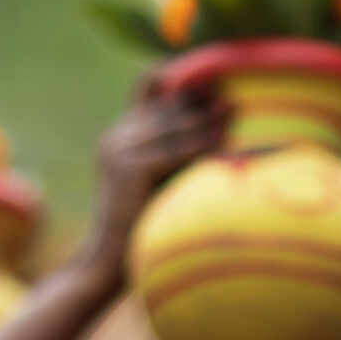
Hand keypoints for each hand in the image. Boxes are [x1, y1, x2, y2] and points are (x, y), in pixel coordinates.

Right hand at [73, 71, 224, 289]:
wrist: (107, 262)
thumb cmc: (141, 224)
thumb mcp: (158, 178)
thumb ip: (175, 149)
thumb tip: (221, 123)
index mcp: (119, 134)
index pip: (148, 87)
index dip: (179, 77)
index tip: (214, 77)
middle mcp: (114, 136)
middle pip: (165, 108)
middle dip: (200, 103)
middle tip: (232, 100)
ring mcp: (117, 151)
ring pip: (171, 129)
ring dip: (205, 124)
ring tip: (233, 115)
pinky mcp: (126, 170)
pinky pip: (172, 153)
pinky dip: (200, 149)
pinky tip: (223, 146)